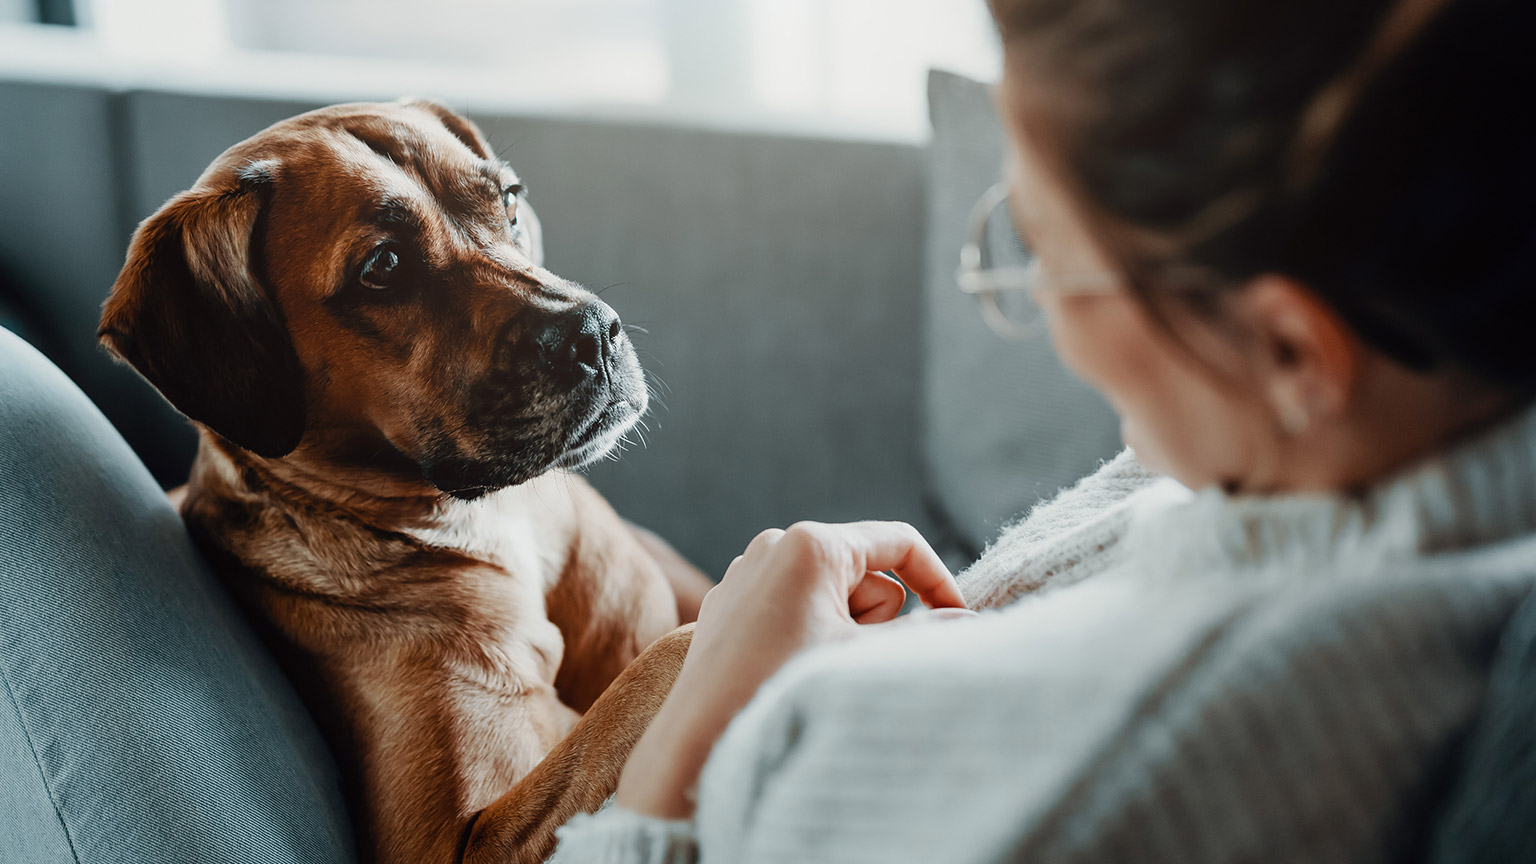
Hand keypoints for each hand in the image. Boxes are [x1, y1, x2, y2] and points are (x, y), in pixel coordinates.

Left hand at [614, 521, 966, 819]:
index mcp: (813, 543)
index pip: (898, 542)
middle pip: (864, 572)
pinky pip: (790, 606)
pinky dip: (804, 632)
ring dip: (839, 627)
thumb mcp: (864, 657)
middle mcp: (775, 543)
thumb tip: (973, 622)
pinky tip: (782, 667)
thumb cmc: (783, 689)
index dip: (937, 579)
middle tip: (848, 656)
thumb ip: (927, 633)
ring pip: (829, 592)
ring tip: (811, 666)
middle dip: (873, 615)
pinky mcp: (728, 601)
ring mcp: (746, 571)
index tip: (957, 618)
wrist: (702, 738)